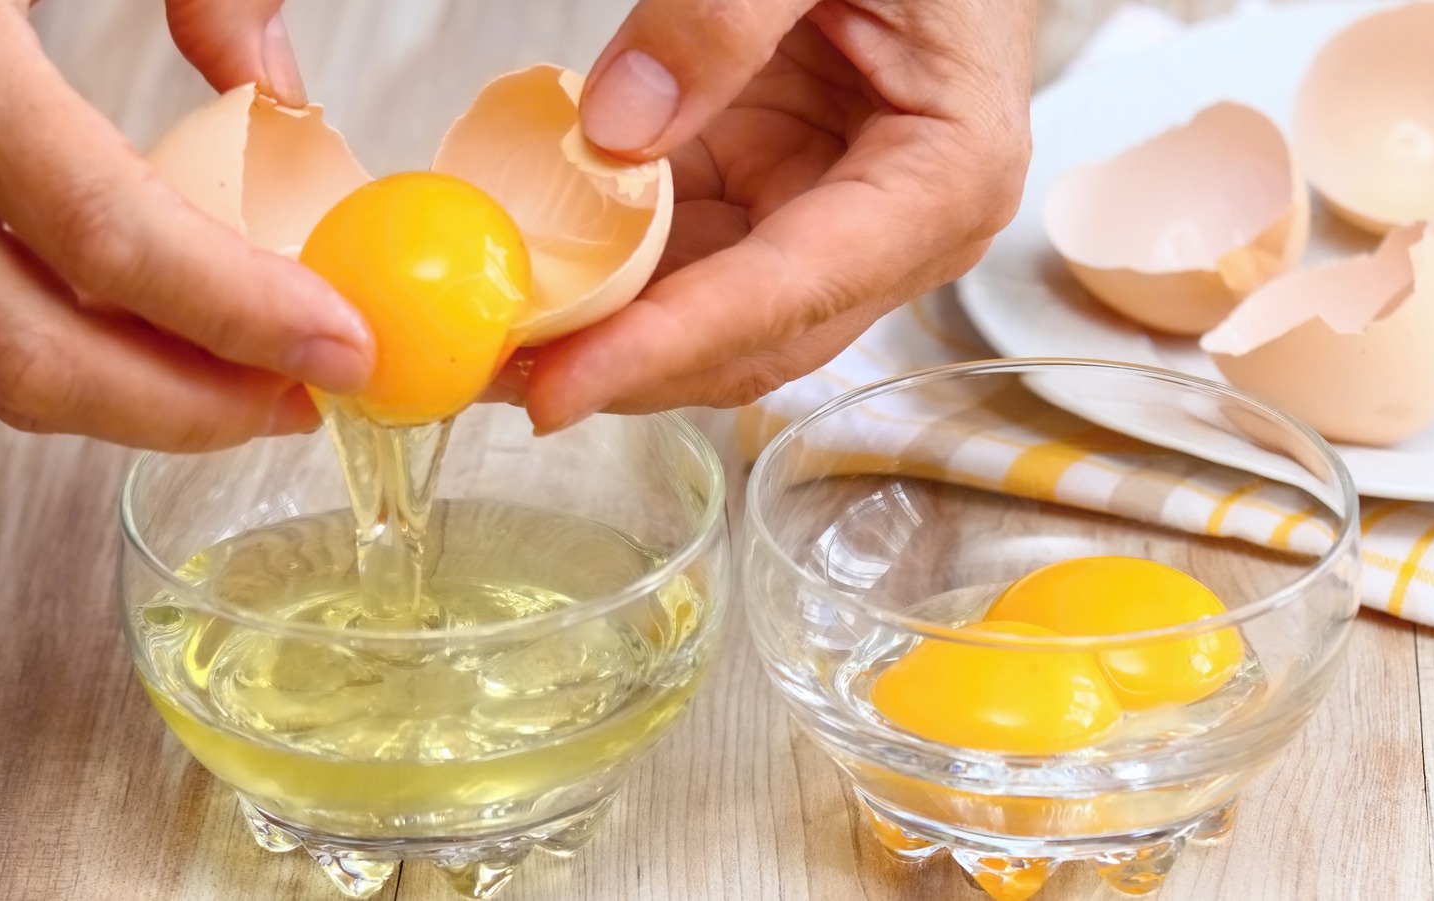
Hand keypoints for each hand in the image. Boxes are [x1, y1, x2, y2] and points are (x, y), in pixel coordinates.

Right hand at [0, 0, 370, 450]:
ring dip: (123, 389)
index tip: (341, 349)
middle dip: (186, 408)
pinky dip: (56, 334)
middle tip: (299, 400)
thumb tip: (277, 92)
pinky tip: (143, 322)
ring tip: (241, 374)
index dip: (240, 315)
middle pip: (25, 348)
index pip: (104, 233)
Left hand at [514, 0, 1033, 431]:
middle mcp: (896, 234)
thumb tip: (615, 131)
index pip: (790, 292)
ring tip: (490, 341)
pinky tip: (533, 274)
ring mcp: (832, 224)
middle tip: (490, 374)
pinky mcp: (776, 200)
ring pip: (707, 318)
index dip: (669, 345)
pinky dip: (608, 272)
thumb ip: (726, 15)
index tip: (560, 387)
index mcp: (943, 180)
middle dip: (620, 366)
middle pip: (749, 339)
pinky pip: (685, 258)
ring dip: (603, 333)